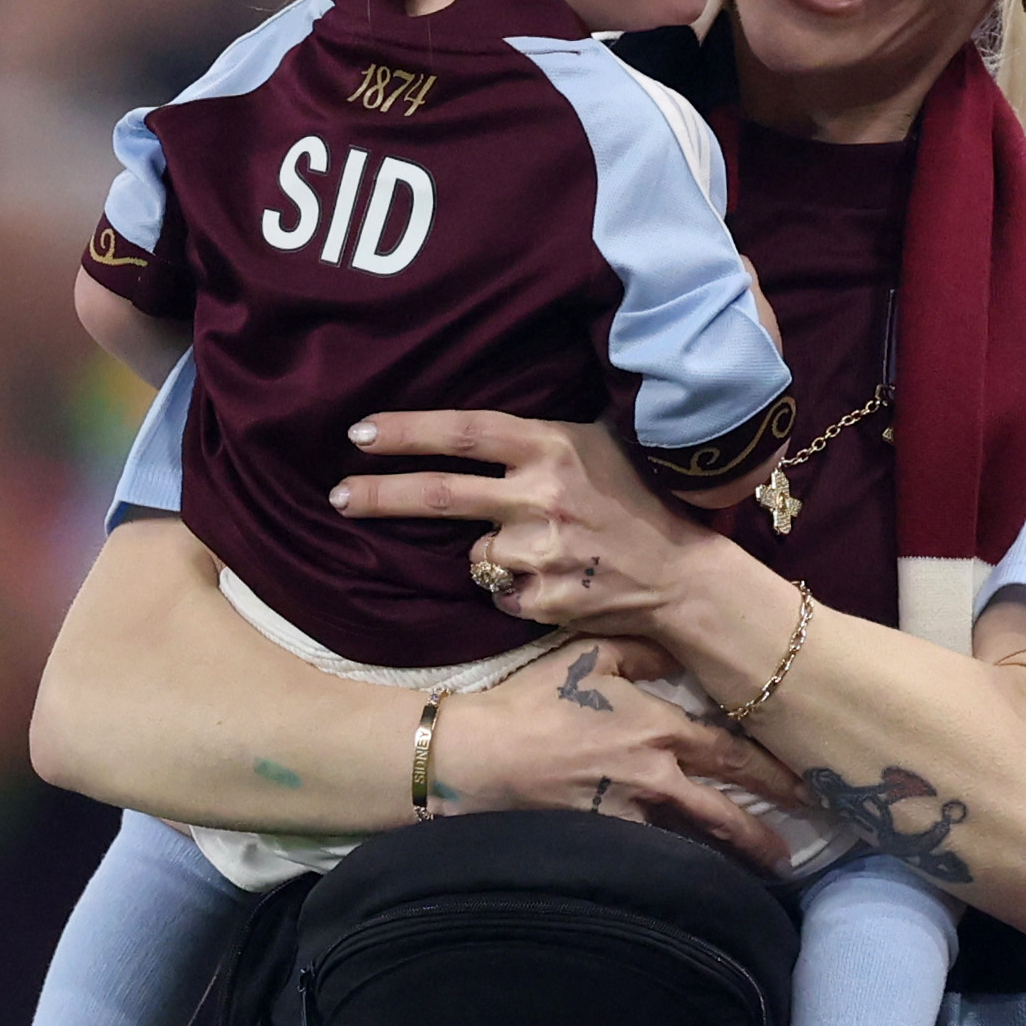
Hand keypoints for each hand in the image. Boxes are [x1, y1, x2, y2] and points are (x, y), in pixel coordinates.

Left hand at [336, 408, 704, 641]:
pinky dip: (512, 590)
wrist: (687, 577)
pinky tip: (550, 582)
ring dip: (486, 554)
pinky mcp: (546, 599)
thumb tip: (476, 426)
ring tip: (536, 552)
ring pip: (475, 553)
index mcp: (553, 447)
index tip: (359, 434)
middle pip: (440, 493)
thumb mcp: (601, 444)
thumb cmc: (642, 502)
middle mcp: (542, 495)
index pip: (463, 433)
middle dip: (378, 495)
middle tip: (337, 496)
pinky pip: (500, 594)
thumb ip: (542, 436)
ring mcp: (542, 551)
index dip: (406, 432)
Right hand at [433, 636, 794, 856]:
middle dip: (766, 826)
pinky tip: (709, 887)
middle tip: (801, 845)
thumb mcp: (591, 655)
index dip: (772, 769)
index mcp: (659, 728)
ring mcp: (632, 813)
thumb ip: (646, 652)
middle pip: (726, 806)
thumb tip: (685, 651)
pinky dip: (685, 870)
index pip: (731, 751)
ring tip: (769, 871)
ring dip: (734, 856)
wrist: (479, 754)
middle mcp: (656, 775)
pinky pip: (656, 857)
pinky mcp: (606, 839)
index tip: (806, 782)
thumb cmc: (533, 700)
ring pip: (697, 839)